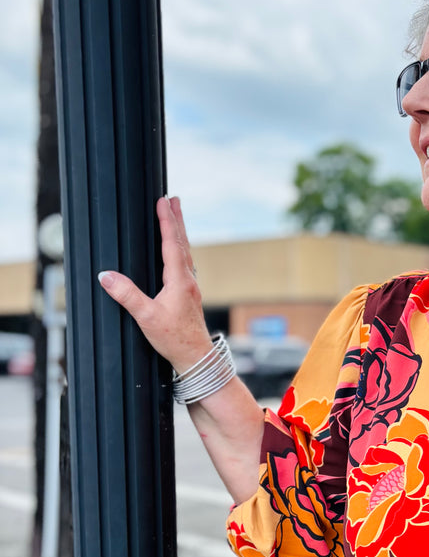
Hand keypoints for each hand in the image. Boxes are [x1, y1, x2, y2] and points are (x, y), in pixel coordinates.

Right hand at [98, 196, 212, 374]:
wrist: (196, 357)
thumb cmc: (174, 339)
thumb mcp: (146, 317)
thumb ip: (126, 295)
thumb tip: (105, 276)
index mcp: (179, 280)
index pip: (172, 244)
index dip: (166, 221)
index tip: (163, 201)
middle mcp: (188, 280)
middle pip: (182, 243)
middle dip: (176, 220)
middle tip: (173, 199)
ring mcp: (190, 288)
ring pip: (185, 253)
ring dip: (179, 233)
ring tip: (175, 217)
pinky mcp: (189, 296)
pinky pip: (185, 264)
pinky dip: (180, 250)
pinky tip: (177, 253)